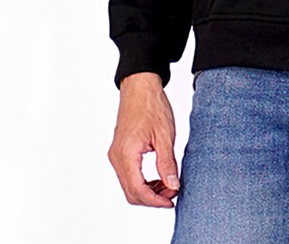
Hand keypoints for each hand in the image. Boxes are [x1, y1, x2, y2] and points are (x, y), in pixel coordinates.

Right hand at [108, 72, 178, 207]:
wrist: (140, 86)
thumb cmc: (151, 105)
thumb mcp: (164, 134)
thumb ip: (167, 162)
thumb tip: (172, 185)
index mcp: (126, 153)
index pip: (137, 190)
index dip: (155, 201)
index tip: (171, 200)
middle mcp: (117, 157)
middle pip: (131, 192)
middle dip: (152, 198)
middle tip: (172, 193)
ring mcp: (116, 154)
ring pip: (129, 185)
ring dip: (148, 191)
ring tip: (168, 185)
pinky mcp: (119, 151)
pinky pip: (128, 175)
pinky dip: (142, 181)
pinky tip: (158, 178)